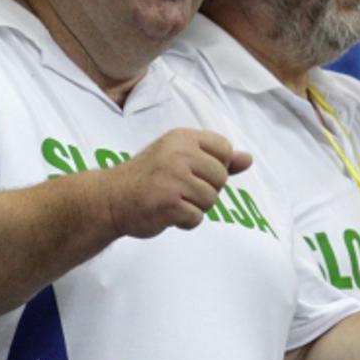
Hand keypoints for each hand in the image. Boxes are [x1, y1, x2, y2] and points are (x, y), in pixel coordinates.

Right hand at [104, 128, 251, 237]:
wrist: (111, 198)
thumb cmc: (149, 178)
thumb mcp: (181, 158)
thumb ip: (216, 159)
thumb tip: (249, 159)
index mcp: (183, 137)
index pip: (224, 150)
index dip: (214, 166)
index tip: (192, 171)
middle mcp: (179, 153)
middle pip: (221, 178)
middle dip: (205, 190)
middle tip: (178, 189)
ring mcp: (173, 177)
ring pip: (211, 200)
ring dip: (194, 207)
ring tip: (172, 200)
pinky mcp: (169, 202)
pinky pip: (197, 217)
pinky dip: (185, 221)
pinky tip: (167, 213)